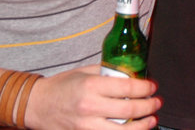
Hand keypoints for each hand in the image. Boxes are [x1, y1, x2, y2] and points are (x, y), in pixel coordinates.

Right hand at [24, 64, 160, 129]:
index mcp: (92, 86)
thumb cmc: (63, 86)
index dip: (145, 88)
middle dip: (149, 106)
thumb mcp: (86, 72)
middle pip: (129, 109)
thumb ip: (109, 73)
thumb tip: (133, 73)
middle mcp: (90, 107)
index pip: (127, 87)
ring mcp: (86, 126)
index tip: (153, 86)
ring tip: (152, 119)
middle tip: (156, 102)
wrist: (38, 105)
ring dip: (142, 125)